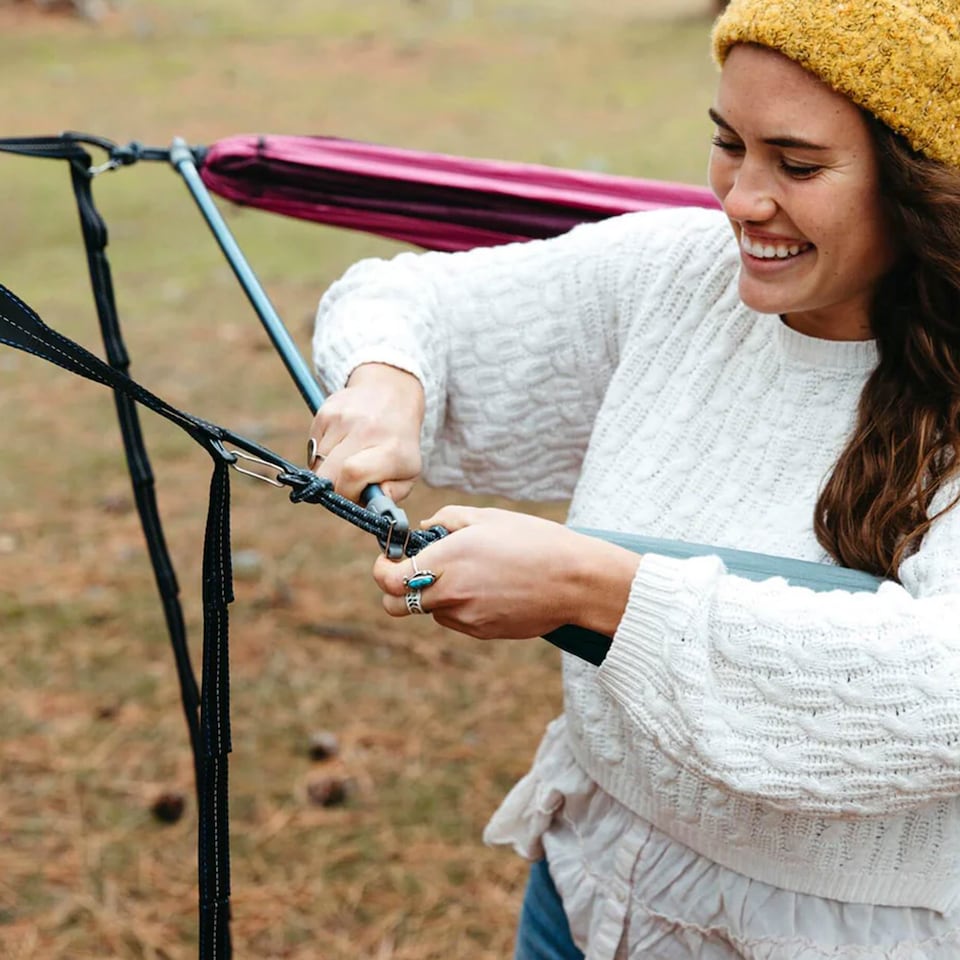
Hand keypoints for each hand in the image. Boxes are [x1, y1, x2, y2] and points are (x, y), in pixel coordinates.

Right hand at [307, 363, 424, 502]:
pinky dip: (322, 453)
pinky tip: (341, 443)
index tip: (353, 494)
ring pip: (317, 462)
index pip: (352, 474)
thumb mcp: (409, 471)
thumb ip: (392, 495)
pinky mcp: (326, 411)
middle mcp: (366, 430)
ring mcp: (343, 418)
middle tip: (347, 483)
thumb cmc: (399, 443)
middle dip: (332, 488)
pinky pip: (313, 446)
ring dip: (328, 469)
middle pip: (327, 473)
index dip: (346, 493)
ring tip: (347, 458)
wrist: (392, 392)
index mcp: (391, 449)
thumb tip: (372, 504)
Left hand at [372, 506, 641, 639]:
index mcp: (447, 559)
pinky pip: (458, 620)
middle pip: (395, 606)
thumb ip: (447, 520)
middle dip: (397, 591)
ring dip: (435, 596)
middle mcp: (451, 593)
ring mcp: (467, 618)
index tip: (390, 559)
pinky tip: (490, 588)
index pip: (388, 580)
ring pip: (430, 613)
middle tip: (414, 573)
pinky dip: (461, 607)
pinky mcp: (483, 632)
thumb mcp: (489, 517)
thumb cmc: (535, 541)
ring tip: (471, 574)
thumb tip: (424, 529)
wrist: (576, 581)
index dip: (382, 570)